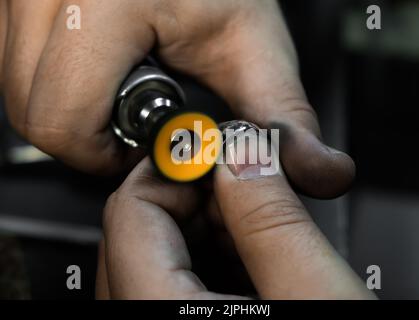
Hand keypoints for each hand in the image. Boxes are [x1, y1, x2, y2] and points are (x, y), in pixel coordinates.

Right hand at [0, 0, 353, 197]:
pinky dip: (52, 81)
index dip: (105, 154)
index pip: (63, 123)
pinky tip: (95, 68)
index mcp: (101, 4)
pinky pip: (14, 63)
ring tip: (117, 91)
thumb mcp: (253, 46)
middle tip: (133, 120)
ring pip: (16, 91)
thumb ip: (283, 117)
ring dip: (68, 109)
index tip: (145, 143)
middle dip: (86, 136)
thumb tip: (323, 174)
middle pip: (32, 115)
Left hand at [96, 139, 373, 298]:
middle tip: (251, 183)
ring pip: (159, 254)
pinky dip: (214, 256)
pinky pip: (177, 281)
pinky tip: (255, 257)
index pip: (130, 211)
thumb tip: (243, 154)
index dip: (176, 168)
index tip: (220, 150)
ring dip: (210, 225)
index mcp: (157, 317)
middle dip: (198, 195)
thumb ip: (271, 219)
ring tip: (262, 224)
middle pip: (139, 231)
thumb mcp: (315, 298)